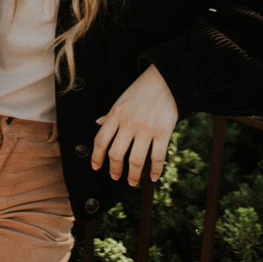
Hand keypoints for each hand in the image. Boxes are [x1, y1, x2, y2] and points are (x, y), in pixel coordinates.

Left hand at [91, 65, 177, 185]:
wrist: (166, 79)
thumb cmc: (142, 90)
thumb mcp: (121, 100)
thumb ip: (110, 114)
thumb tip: (97, 123)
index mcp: (116, 114)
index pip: (100, 140)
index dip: (96, 156)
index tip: (96, 167)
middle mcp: (129, 122)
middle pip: (116, 153)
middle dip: (114, 169)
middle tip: (115, 177)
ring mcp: (146, 128)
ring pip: (136, 160)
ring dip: (133, 175)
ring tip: (133, 182)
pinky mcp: (164, 131)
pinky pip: (158, 157)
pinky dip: (155, 170)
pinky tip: (153, 177)